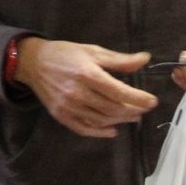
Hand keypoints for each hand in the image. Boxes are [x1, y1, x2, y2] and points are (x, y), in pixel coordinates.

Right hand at [14, 38, 157, 138]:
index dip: (138, 98)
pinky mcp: (60, 115)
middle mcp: (77, 92)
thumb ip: (119, 59)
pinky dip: (100, 132)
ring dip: (121, 120)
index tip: (152, 101)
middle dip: (133, 110)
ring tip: (133, 116)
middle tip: (144, 109)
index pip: (119, 91)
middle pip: (112, 108)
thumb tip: (145, 60)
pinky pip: (84, 129)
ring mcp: (68, 106)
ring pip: (101, 120)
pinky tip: (113, 130)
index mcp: (87, 74)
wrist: (33, 63)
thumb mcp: (92, 51)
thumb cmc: (65, 54)